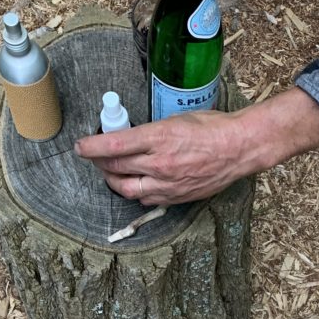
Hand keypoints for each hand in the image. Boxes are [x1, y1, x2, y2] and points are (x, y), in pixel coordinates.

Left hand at [74, 88, 318, 206]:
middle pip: (114, 169)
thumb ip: (150, 132)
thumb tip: (130, 139)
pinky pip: (145, 199)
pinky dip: (135, 191)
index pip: (112, 146)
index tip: (81, 146)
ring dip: (113, 181)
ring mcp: (167, 184)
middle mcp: (159, 163)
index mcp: (158, 138)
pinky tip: (135, 184)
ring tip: (111, 173)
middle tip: (95, 157)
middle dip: (99, 164)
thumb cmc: (211, 128)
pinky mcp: (175, 197)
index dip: (91, 148)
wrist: (238, 149)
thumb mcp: (175, 120)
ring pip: (126, 188)